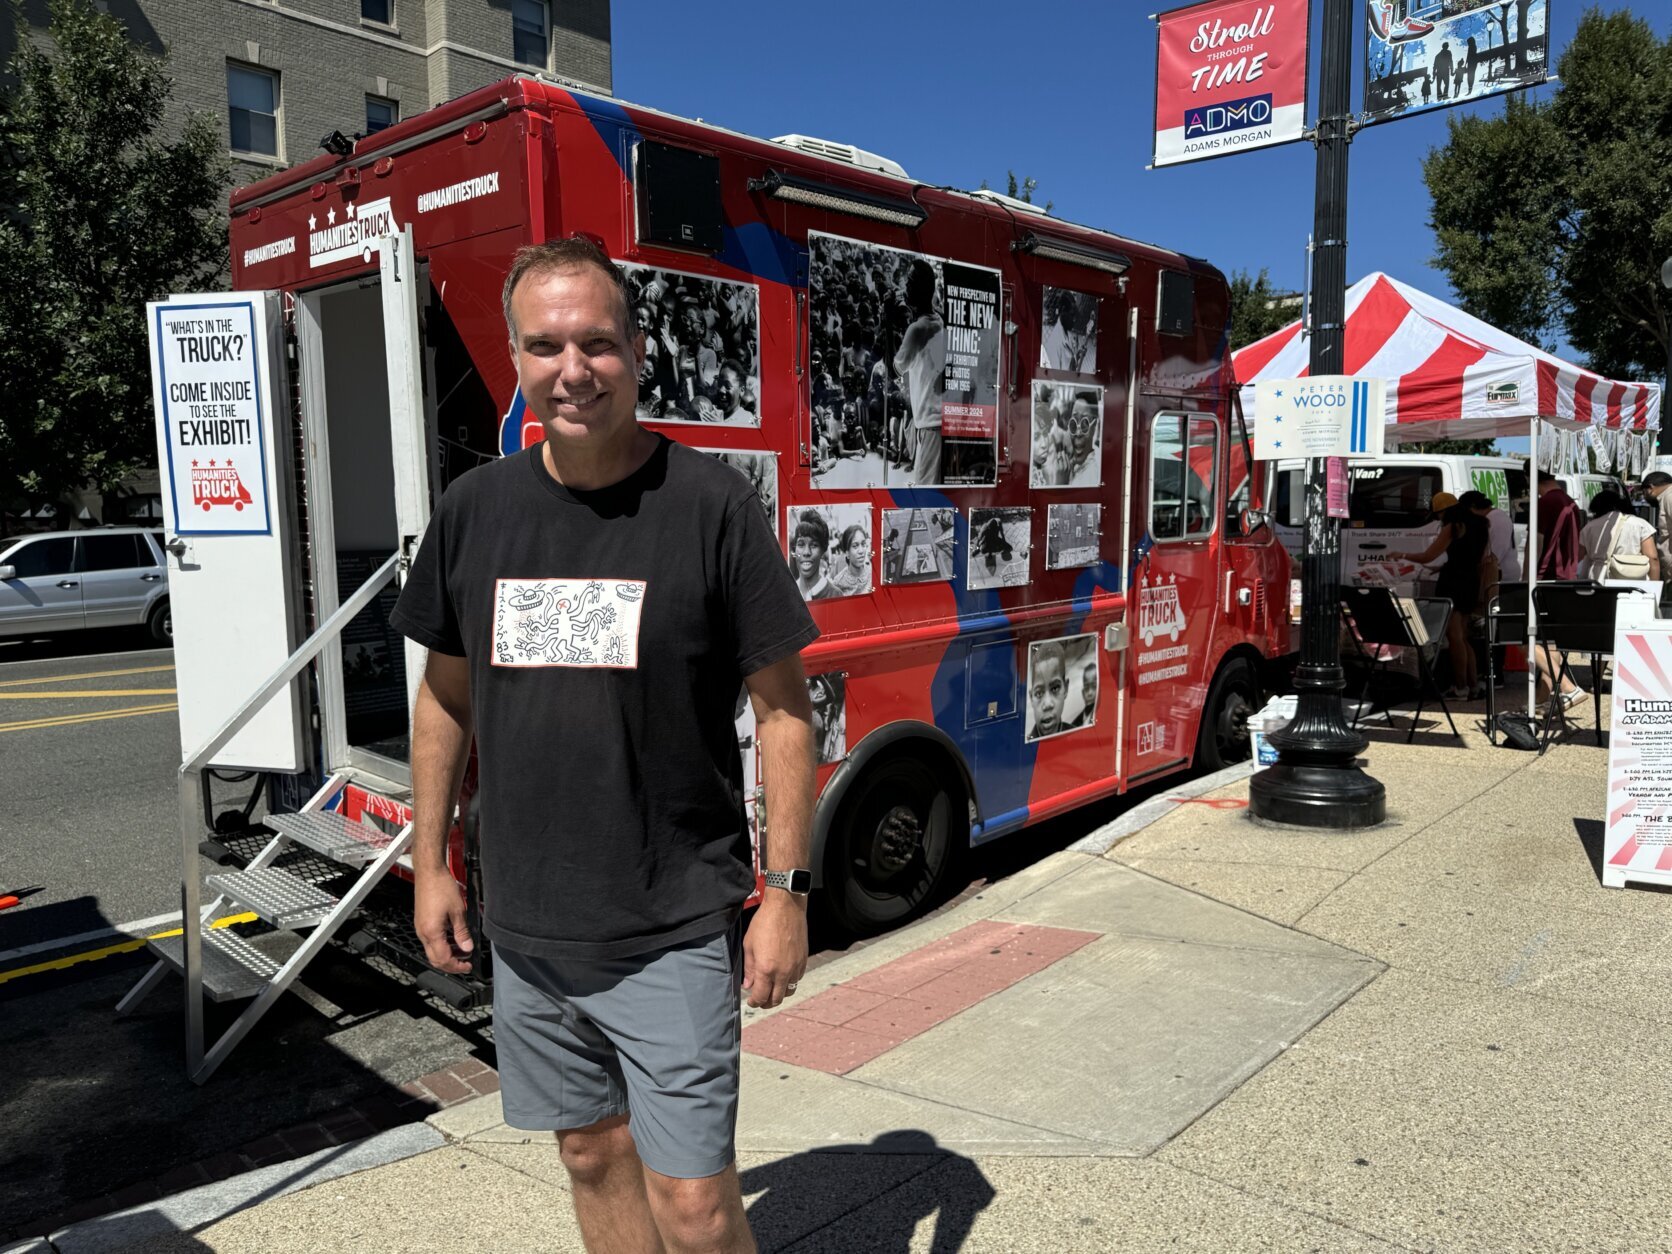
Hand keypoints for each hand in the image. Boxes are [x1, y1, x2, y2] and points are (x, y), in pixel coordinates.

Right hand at [413, 868, 473, 973]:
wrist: (429, 872)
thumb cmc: (441, 886)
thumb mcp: (458, 911)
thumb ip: (462, 932)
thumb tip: (467, 948)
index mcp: (431, 932)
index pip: (443, 959)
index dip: (456, 966)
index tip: (468, 966)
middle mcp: (422, 933)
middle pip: (435, 959)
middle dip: (451, 965)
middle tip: (465, 964)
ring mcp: (420, 928)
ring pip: (432, 951)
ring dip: (447, 955)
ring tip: (462, 951)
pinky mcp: (421, 923)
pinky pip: (430, 941)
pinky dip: (442, 945)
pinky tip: (454, 940)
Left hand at [741, 895, 807, 1009]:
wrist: (785, 907)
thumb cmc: (764, 923)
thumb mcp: (749, 945)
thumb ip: (749, 968)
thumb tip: (748, 985)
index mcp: (766, 969)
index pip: (761, 996)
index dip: (754, 1002)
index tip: (751, 1002)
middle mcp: (782, 972)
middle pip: (776, 999)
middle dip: (766, 1003)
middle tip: (760, 1001)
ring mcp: (795, 967)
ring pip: (789, 991)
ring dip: (779, 994)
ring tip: (772, 991)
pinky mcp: (803, 960)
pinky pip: (797, 979)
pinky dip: (789, 983)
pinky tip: (782, 978)